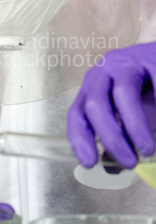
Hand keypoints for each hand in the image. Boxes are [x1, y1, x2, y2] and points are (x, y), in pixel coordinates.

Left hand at [67, 43, 155, 168]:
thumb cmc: (149, 87)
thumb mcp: (131, 113)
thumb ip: (120, 136)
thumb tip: (110, 167)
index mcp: (94, 86)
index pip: (77, 113)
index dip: (79, 138)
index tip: (88, 162)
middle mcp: (105, 71)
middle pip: (95, 104)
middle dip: (110, 138)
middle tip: (128, 162)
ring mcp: (128, 61)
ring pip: (123, 93)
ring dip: (135, 127)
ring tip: (148, 150)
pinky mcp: (151, 56)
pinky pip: (154, 85)